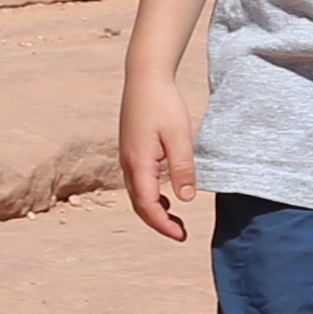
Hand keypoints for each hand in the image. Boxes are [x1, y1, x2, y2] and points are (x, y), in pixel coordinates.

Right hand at [117, 63, 200, 240]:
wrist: (145, 77)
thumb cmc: (163, 103)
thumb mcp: (180, 136)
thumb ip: (182, 168)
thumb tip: (186, 200)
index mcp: (139, 163)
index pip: (148, 205)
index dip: (163, 225)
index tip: (181, 236)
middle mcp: (128, 164)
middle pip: (139, 205)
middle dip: (159, 223)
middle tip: (181, 234)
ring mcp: (126, 157)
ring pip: (137, 194)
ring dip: (154, 211)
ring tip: (175, 220)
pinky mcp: (130, 151)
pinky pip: (137, 183)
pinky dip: (150, 196)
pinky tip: (166, 196)